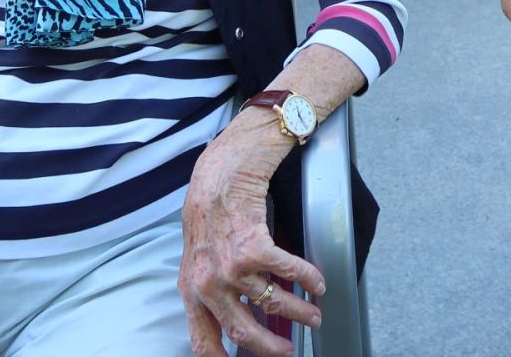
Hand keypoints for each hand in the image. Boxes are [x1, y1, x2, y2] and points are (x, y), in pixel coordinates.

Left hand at [177, 122, 324, 356]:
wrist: (219, 172)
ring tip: (314, 313)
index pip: (203, 341)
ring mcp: (230, 267)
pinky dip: (309, 279)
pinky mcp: (253, 246)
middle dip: (271, 347)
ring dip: (300, 312)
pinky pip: (289, 272)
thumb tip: (236, 313)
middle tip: (288, 351)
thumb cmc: (210, 211)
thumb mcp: (199, 256)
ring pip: (273, 303)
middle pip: (243, 332)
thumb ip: (210, 286)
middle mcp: (208, 283)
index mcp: (191, 290)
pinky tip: (318, 282)